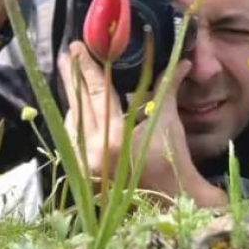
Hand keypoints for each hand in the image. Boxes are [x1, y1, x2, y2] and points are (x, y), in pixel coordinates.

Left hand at [58, 41, 225, 205]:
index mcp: (115, 138)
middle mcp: (94, 152)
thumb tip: (182, 60)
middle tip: (66, 54)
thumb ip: (168, 87)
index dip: (86, 67)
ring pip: (73, 123)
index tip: (76, 47)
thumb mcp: (166, 121)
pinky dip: (77, 123)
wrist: (172, 201)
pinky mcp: (83, 175)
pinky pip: (74, 141)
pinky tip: (79, 110)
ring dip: (74, 101)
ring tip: (74, 79)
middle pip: (79, 104)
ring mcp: (85, 166)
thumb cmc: (172, 160)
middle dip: (72, 78)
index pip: (97, 92)